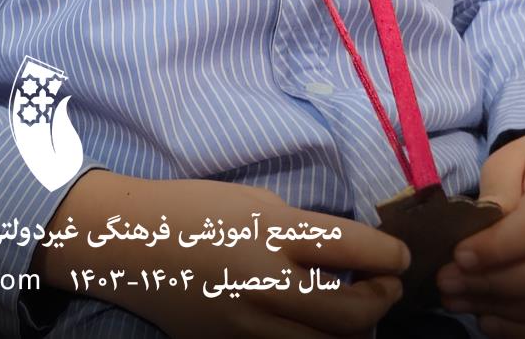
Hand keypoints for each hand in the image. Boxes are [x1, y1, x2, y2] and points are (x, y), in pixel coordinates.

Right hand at [34, 170, 408, 337]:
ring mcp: (245, 322)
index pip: (353, 248)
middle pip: (352, 313)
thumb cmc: (191, 209)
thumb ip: (300, 229)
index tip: (400, 256)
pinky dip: (313, 337)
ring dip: (353, 328)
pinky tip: (311, 317)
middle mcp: (262, 280)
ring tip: (354, 305)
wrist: (124, 244)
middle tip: (384, 285)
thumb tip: (350, 252)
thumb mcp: (253, 201)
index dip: (390, 255)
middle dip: (383, 300)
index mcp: (268, 230)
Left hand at [438, 135, 524, 338]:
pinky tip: (489, 320)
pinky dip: (522, 332)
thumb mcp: (507, 163)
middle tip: (448, 283)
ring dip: (498, 311)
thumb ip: (495, 190)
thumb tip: (485, 226)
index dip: (494, 249)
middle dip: (488, 285)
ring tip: (459, 300)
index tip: (458, 256)